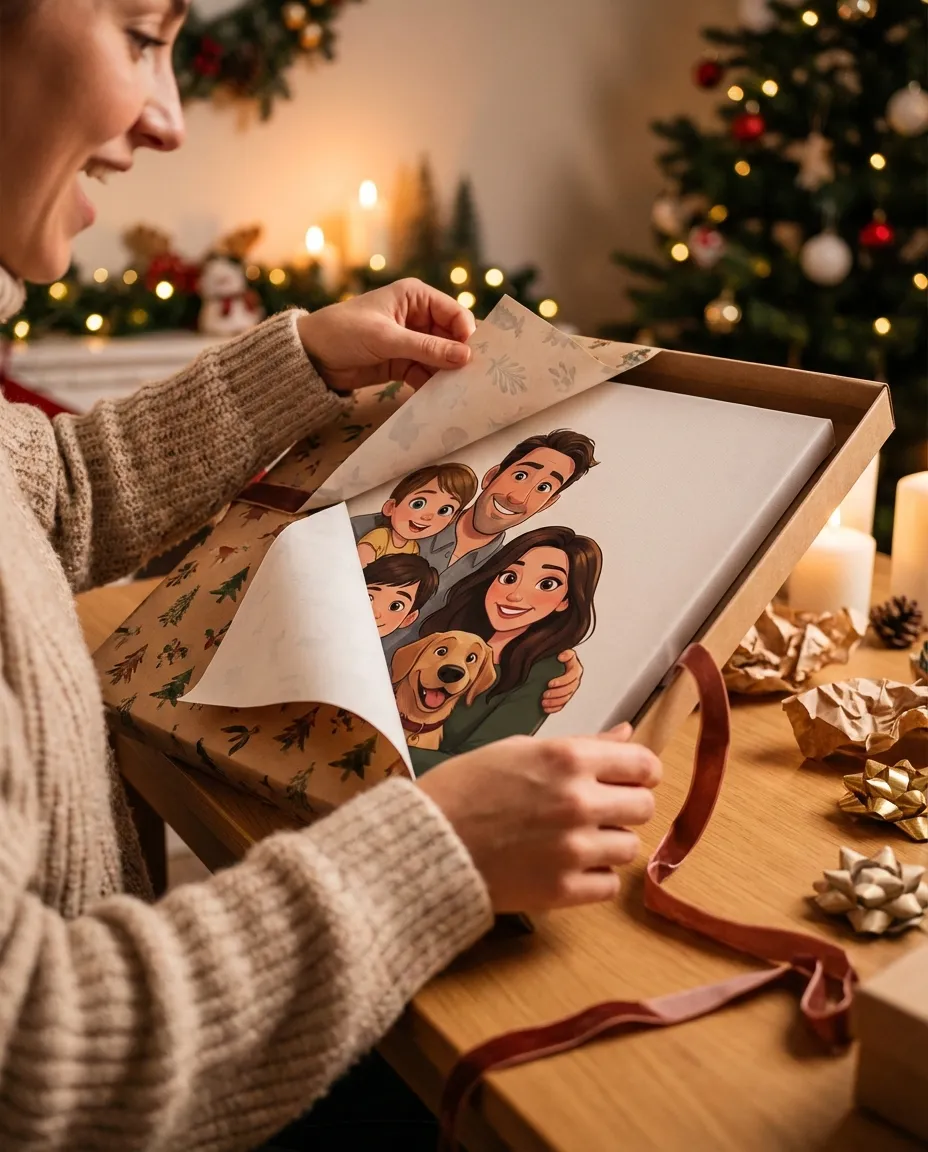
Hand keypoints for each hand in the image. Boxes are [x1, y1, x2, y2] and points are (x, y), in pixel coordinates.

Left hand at [297, 279, 475, 392]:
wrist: (311, 357)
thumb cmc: (344, 332)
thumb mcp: (387, 338)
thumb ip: (427, 348)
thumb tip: (465, 356)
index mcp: (415, 297)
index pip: (454, 313)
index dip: (467, 334)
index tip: (475, 358)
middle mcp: (417, 317)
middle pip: (451, 338)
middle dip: (460, 357)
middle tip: (474, 380)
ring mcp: (411, 342)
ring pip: (441, 358)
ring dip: (448, 374)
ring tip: (460, 393)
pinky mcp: (403, 364)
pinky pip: (426, 373)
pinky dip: (433, 385)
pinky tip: (441, 398)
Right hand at [418, 725, 660, 911]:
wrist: (425, 840)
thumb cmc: (467, 786)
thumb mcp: (522, 749)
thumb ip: (582, 745)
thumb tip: (628, 735)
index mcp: (568, 758)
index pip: (644, 765)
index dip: (640, 772)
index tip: (627, 779)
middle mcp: (578, 801)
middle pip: (644, 807)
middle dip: (625, 807)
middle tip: (597, 810)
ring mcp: (573, 849)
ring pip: (629, 848)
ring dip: (608, 843)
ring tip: (573, 839)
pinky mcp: (563, 890)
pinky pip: (608, 885)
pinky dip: (593, 877)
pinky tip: (565, 865)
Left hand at [541, 648, 583, 713]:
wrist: (551, 661)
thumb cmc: (554, 655)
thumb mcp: (559, 650)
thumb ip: (563, 652)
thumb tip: (560, 657)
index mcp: (575, 667)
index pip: (572, 675)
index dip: (562, 680)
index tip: (549, 683)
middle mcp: (575, 678)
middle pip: (569, 689)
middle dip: (557, 693)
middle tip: (544, 694)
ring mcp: (571, 688)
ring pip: (566, 698)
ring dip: (555, 701)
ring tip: (543, 702)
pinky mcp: (566, 696)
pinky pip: (562, 704)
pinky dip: (554, 708)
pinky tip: (545, 709)